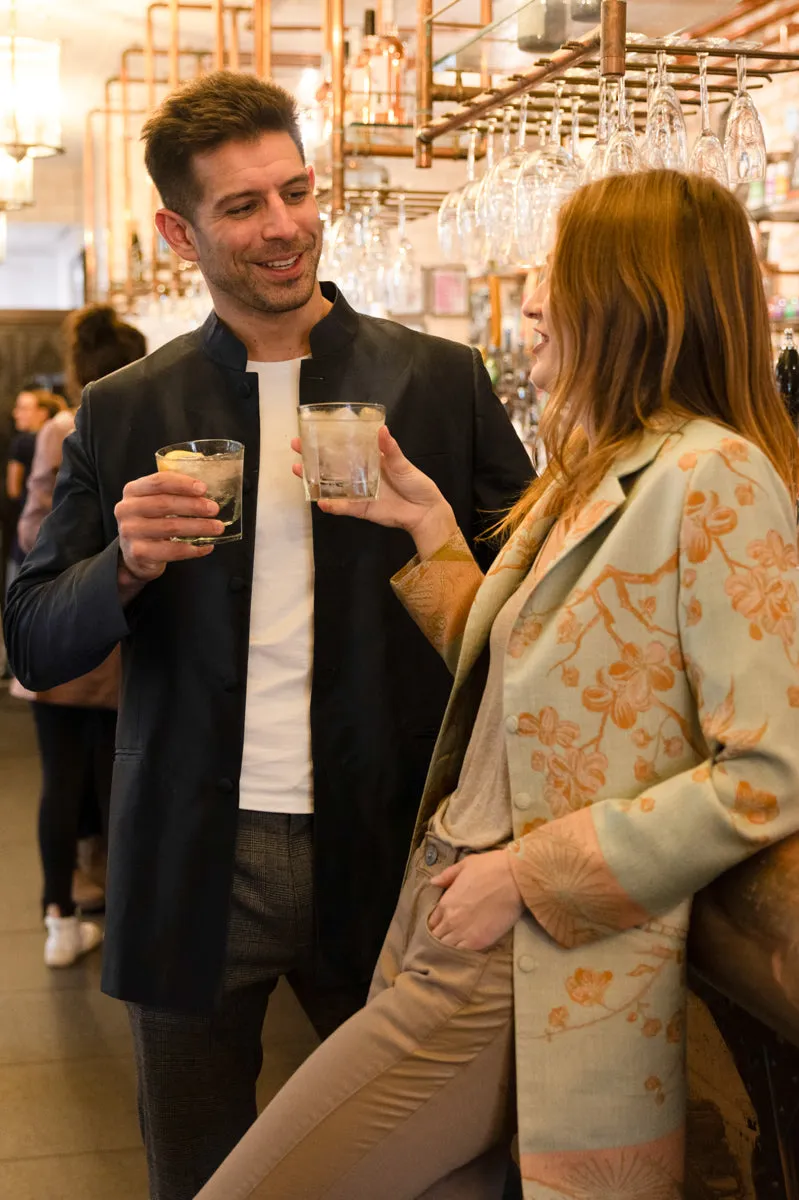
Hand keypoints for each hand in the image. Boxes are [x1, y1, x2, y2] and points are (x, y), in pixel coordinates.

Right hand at [114, 473, 224, 591]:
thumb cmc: (150, 522)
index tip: (203, 488)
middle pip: (165, 503)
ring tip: (217, 527)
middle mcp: (127, 509)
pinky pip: (172, 550)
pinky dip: (193, 549)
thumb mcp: (154, 502)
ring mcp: (130, 532)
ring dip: (199, 527)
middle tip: (214, 509)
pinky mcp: (139, 553)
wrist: (135, 554)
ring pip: (171, 527)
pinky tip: (207, 546)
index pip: (158, 482)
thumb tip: (205, 491)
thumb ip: (173, 493)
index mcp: (132, 491)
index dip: (182, 484)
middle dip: (194, 506)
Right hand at [291, 426, 457, 559]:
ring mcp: (358, 492)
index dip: (328, 440)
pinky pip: (343, 507)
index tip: (311, 430)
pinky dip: (332, 505)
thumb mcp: (403, 463)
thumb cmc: (416, 484)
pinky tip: (320, 501)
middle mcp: (360, 475)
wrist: (425, 511)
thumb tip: (382, 430)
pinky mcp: (361, 508)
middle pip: (332, 465)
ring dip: (314, 480)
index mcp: (369, 459)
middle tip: (296, 447)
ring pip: (332, 485)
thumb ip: (390, 449)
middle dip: (313, 457)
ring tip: (298, 471)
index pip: (345, 447)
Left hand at [428, 849, 524, 951]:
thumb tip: (433, 882)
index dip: (436, 922)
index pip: (432, 921)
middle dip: (440, 935)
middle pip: (437, 936)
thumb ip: (447, 875)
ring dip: (449, 945)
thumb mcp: (465, 865)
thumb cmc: (491, 868)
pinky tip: (466, 946)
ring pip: (447, 947)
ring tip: (456, 942)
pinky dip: (461, 951)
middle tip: (448, 934)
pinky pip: (463, 952)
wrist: (515, 879)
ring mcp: (464, 933)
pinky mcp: (480, 942)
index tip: (442, 922)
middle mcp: (451, 920)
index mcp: (446, 902)